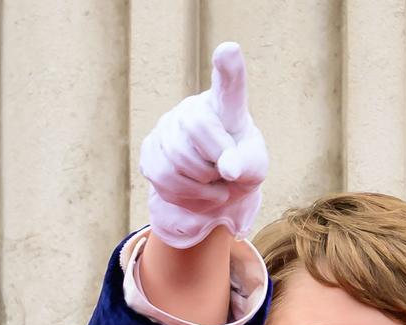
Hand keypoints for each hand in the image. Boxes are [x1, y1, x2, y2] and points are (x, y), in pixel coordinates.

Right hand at [140, 42, 268, 248]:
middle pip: (196, 127)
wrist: (215, 189)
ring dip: (202, 183)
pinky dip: (186, 193)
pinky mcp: (150, 150)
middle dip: (214, 159)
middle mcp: (192, 108)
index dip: (229, 68)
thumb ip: (247, 164)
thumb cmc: (241, 168)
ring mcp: (167, 127)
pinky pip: (163, 176)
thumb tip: (227, 168)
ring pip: (177, 157)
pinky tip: (198, 190)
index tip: (230, 50)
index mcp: (225, 107)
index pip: (228, 86)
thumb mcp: (255, 167)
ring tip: (213, 181)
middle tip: (226, 172)